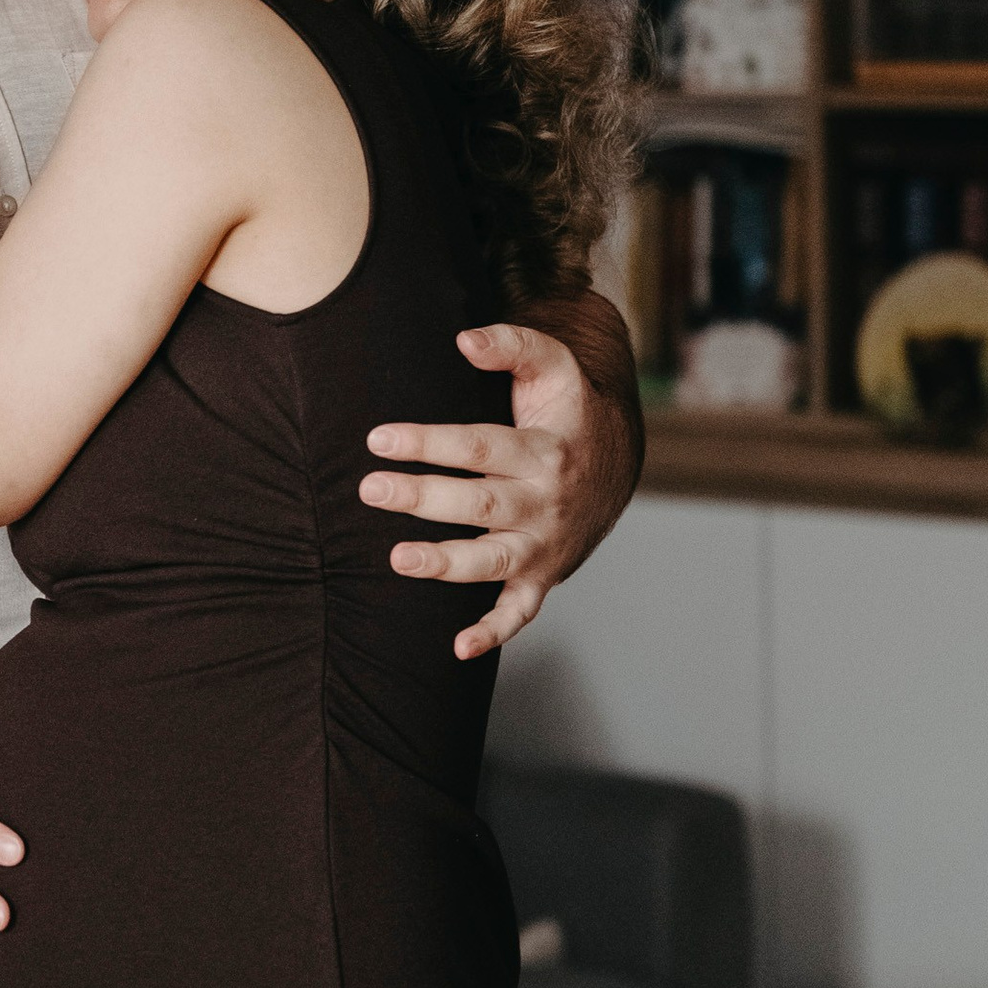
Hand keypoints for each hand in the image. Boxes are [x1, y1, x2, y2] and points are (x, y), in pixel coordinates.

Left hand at [359, 296, 643, 660]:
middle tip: (369, 490)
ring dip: (447, 564)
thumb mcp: (554, 369)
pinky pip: (521, 612)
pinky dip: (493, 632)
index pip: (479, 446)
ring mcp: (545, 545)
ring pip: (494, 561)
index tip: (378, 439)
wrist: (617, 467)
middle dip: (422, 497)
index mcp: (544, 450)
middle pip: (479, 503)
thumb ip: (513, 345)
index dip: (428, 442)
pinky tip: (456, 647)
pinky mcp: (543, 578)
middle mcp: (545, 502)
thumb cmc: (567, 413)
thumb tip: (463, 340)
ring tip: (398, 559)